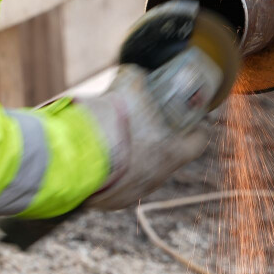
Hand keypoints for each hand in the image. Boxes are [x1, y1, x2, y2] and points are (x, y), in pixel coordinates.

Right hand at [79, 55, 218, 210]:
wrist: (75, 154)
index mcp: (173, 153)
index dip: (197, 129)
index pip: (198, 142)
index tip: (193, 120)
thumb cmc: (111, 120)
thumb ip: (138, 77)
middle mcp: (158, 177)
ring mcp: (135, 192)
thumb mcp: (129, 85)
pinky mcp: (111, 201)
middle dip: (160, 141)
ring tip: (117, 140)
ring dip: (133, 158)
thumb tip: (138, 72)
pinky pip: (117, 185)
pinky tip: (100, 157)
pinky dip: (112, 171)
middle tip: (147, 125)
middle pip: (168, 158)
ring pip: (141, 173)